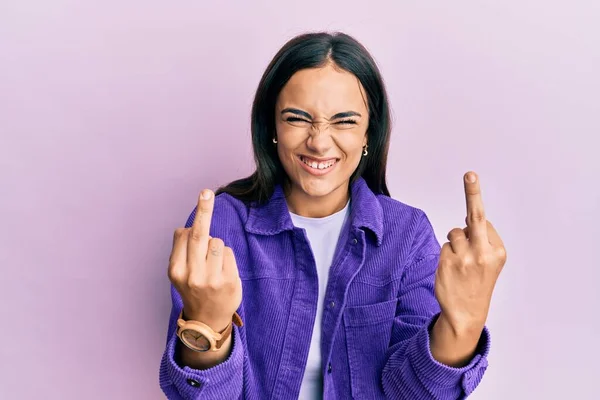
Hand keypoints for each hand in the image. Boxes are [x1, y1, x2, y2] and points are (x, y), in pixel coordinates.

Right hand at [168, 189, 242, 331]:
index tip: (203, 196)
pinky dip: (226, 257)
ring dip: (216, 246)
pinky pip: (229, 253)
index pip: (184, 236)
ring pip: (217, 242)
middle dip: (203, 211)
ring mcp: (211, 279)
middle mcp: (192, 275)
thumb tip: (185, 227)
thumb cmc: (194, 289)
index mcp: (176, 270)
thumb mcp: (179, 273)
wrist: (207, 320)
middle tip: (206, 192)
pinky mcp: (229, 282)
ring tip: (213, 264)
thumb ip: (182, 251)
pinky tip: (222, 270)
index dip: (194, 220)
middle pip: (199, 235)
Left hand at [434, 172, 506, 334]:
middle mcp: (483, 253)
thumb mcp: (490, 263)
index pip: (482, 222)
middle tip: (470, 174)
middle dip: (473, 193)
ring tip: (460, 264)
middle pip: (476, 217)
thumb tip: (469, 216)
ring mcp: (464, 258)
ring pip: (454, 232)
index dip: (476, 228)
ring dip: (454, 243)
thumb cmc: (477, 283)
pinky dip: (446, 252)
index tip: (474, 195)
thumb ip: (482, 240)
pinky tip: (451, 269)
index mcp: (498, 251)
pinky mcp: (447, 262)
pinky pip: (444, 244)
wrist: (466, 314)